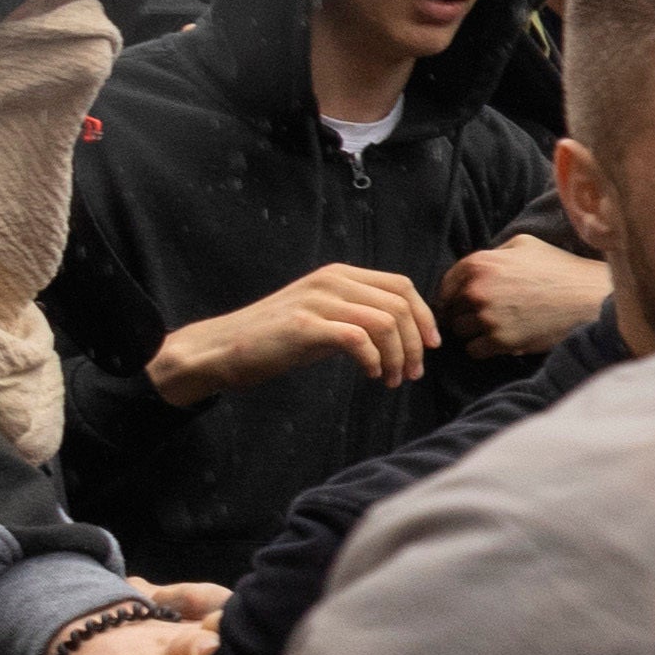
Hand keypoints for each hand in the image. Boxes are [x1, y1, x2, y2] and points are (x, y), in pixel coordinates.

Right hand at [155, 264, 442, 402]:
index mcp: (339, 275)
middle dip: (416, 343)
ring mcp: (317, 301)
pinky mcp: (305, 326)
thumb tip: (402, 332)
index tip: (431, 346)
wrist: (223, 349)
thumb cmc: (276, 339)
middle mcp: (331, 281)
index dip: (424, 316)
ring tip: (391, 380)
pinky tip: (370, 375)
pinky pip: (358, 339)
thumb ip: (357, 316)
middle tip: (411, 373)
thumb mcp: (323, 318)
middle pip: (400, 304)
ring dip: (398, 356)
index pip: (402, 285)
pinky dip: (374, 360)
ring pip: (385, 322)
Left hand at [450, 237, 615, 357]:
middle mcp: (478, 290)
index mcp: (480, 264)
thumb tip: (477, 267)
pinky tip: (502, 341)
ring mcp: (488, 317)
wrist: (589, 298)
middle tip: (487, 316)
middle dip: (466, 313)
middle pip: (452, 309)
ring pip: (460, 331)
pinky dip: (484, 349)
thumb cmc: (560, 269)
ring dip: (474, 332)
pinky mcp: (500, 341)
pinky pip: (474, 350)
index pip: (446, 285)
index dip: (452, 296)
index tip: (462, 304)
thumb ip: (494, 252)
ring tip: (496, 328)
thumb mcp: (525, 245)